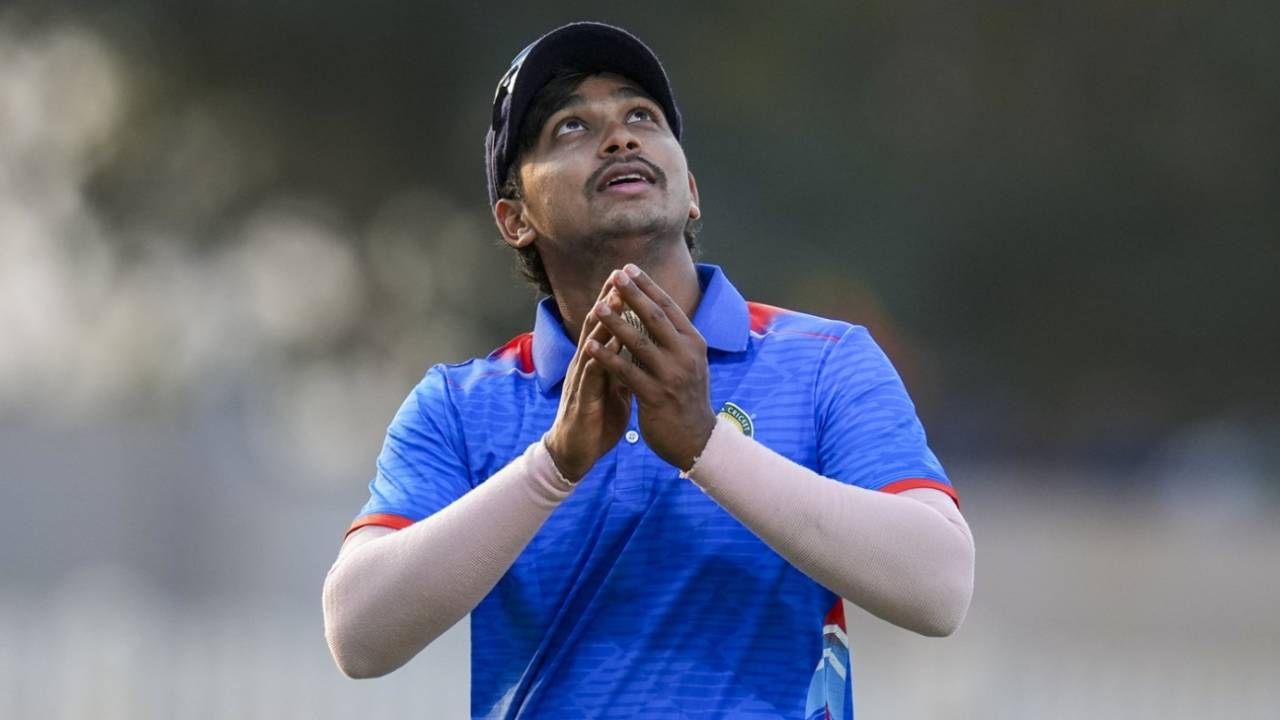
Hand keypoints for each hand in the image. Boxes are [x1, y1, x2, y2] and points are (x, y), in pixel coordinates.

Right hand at [544, 281, 632, 482]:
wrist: (575, 453)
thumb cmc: (596, 418)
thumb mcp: (613, 386)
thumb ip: (622, 365)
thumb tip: (637, 346)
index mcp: (597, 361)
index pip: (607, 325)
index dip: (617, 301)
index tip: (630, 277)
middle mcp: (586, 365)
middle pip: (596, 327)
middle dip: (607, 300)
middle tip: (619, 275)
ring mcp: (581, 381)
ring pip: (590, 346)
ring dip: (601, 324)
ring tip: (613, 301)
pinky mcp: (582, 401)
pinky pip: (589, 377)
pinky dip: (597, 360)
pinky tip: (605, 347)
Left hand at [586, 264, 716, 470]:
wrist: (697, 439)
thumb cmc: (688, 398)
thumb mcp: (689, 362)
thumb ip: (674, 338)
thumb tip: (656, 308)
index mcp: (693, 343)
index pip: (669, 308)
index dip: (648, 286)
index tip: (629, 268)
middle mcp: (685, 355)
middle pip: (655, 318)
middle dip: (633, 294)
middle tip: (615, 275)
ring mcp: (671, 375)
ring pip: (639, 342)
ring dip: (616, 322)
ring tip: (597, 305)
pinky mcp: (655, 396)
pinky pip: (626, 372)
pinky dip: (607, 357)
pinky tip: (589, 346)